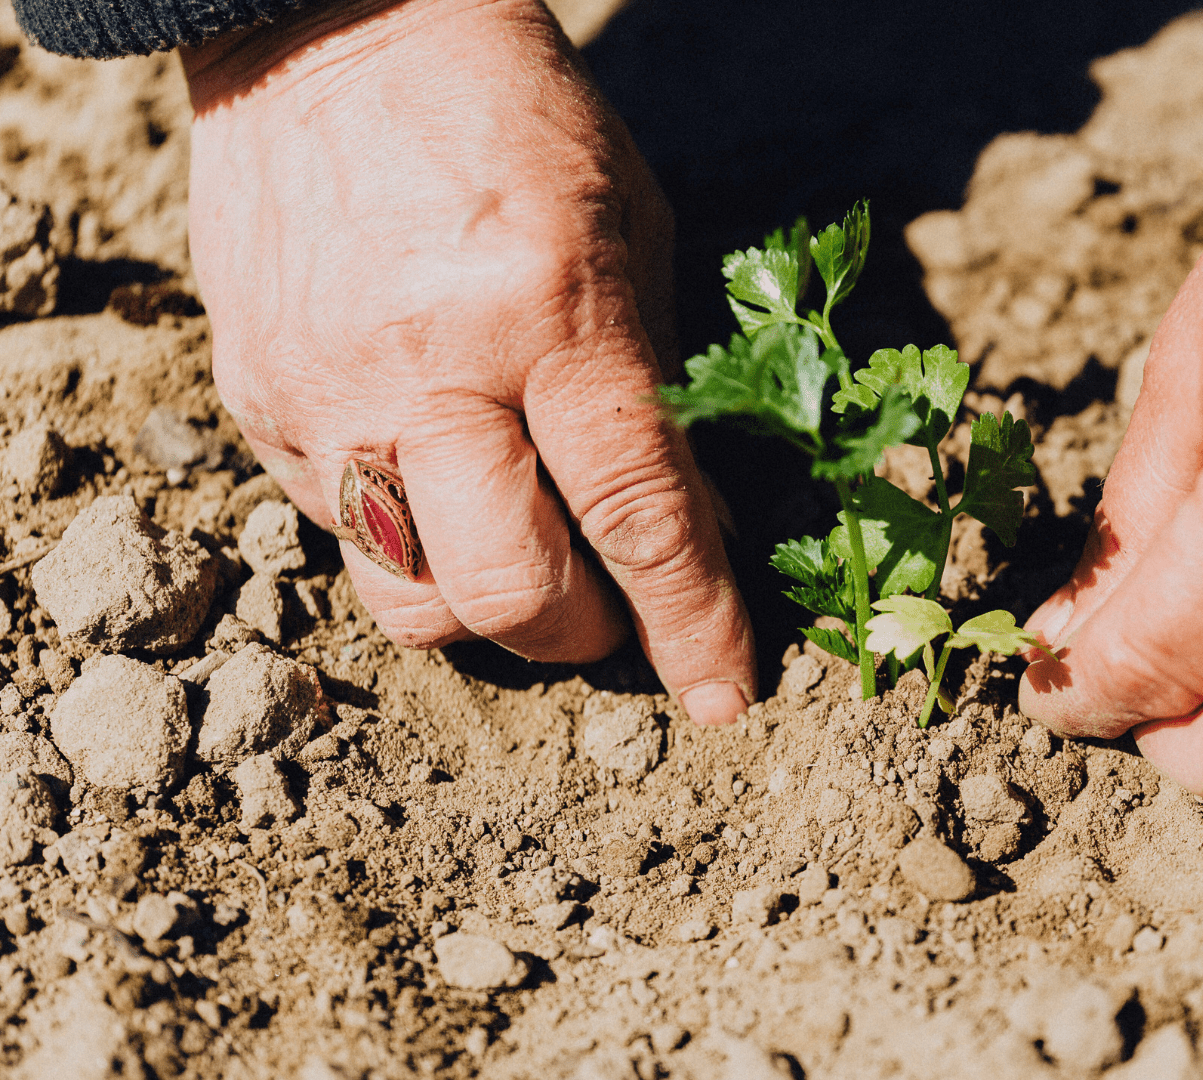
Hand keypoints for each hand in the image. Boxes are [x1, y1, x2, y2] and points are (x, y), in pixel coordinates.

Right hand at [183, 0, 754, 721]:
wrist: (330, 30)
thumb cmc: (518, 121)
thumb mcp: (632, 234)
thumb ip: (659, 392)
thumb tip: (688, 536)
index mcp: (547, 311)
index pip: (634, 514)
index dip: (691, 623)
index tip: (726, 696)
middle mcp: (426, 369)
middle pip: (509, 594)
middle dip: (584, 636)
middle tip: (615, 611)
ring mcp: (325, 395)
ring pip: (410, 600)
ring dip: (489, 614)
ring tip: (528, 557)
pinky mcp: (256, 403)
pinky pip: (341, 535)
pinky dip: (414, 541)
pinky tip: (445, 480)